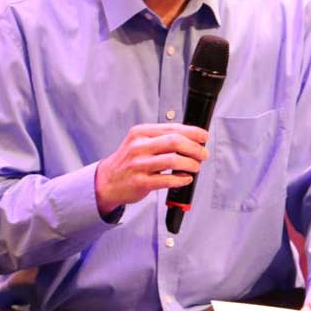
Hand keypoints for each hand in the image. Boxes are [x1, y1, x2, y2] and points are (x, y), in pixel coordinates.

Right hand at [95, 123, 209, 215]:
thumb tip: (190, 137)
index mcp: (141, 133)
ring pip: (173, 160)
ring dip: (190, 164)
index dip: (193, 132)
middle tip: (203, 154)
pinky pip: (167, 180)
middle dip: (195, 148)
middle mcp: (139, 146)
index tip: (204, 136)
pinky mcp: (141, 182)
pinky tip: (186, 178)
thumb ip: (161, 137)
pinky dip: (181, 179)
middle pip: (175, 141)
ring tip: (196, 167)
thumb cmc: (128, 161)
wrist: (106, 181)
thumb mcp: (139, 142)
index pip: (172, 128)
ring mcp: (139, 164)